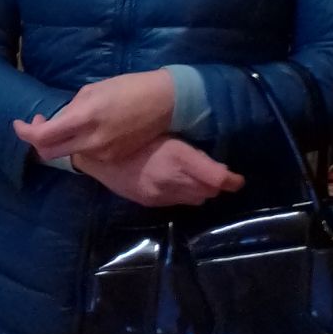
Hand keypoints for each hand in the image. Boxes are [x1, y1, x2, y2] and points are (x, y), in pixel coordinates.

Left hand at [14, 71, 175, 162]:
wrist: (165, 102)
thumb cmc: (128, 88)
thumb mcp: (93, 90)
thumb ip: (71, 109)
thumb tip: (57, 121)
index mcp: (84, 119)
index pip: (43, 136)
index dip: (25, 131)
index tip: (19, 123)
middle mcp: (91, 142)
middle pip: (50, 153)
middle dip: (37, 140)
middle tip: (39, 124)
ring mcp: (103, 154)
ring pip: (68, 153)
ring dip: (60, 141)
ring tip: (68, 122)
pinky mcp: (113, 159)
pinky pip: (87, 154)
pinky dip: (79, 144)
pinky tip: (87, 130)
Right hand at [72, 136, 243, 206]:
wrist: (95, 155)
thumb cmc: (130, 133)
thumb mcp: (162, 131)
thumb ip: (187, 144)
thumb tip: (210, 153)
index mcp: (177, 156)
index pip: (216, 178)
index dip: (231, 180)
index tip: (237, 179)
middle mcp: (171, 179)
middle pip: (209, 191)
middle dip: (216, 183)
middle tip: (216, 172)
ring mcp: (160, 194)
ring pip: (196, 199)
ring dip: (201, 190)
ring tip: (198, 177)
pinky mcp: (150, 201)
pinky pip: (178, 202)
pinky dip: (184, 194)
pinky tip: (177, 182)